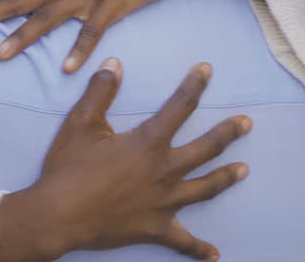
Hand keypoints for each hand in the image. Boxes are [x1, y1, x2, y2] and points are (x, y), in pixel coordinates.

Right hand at [0, 59, 251, 261]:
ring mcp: (164, 202)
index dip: (194, 86)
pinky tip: (214, 256)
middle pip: (205, 149)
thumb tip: (115, 63)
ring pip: (204, 189)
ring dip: (225, 178)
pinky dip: (199, 250)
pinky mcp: (155, 228)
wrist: (58, 216)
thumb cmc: (69, 168)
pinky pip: (182, 241)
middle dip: (227, 133)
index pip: (178, 107)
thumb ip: (100, 91)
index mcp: (149, 143)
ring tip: (244, 170)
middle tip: (246, 123)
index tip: (207, 70)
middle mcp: (164, 171)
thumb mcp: (81, 123)